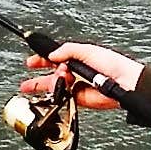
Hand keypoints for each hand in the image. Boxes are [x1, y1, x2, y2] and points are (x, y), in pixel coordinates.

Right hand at [19, 41, 143, 111]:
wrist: (124, 82)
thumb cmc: (113, 64)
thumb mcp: (87, 50)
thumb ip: (67, 50)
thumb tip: (52, 55)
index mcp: (78, 57)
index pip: (55, 58)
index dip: (42, 60)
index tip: (31, 62)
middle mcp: (77, 71)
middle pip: (52, 74)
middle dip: (38, 77)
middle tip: (26, 82)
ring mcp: (77, 86)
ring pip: (56, 86)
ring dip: (46, 85)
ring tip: (34, 87)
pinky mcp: (80, 99)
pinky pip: (63, 97)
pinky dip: (57, 95)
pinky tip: (52, 93)